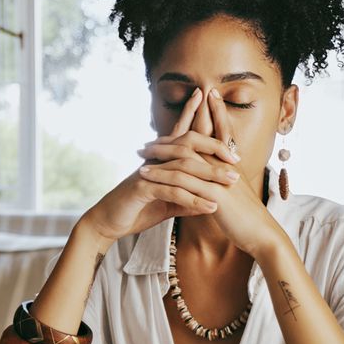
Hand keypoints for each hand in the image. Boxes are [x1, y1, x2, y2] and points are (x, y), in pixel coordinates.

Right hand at [79, 88, 243, 245]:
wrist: (107, 223)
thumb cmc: (135, 211)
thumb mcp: (167, 205)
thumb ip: (186, 200)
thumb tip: (210, 201)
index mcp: (161, 161)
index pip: (183, 136)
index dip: (197, 121)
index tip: (222, 121)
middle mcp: (155, 161)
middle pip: (188, 145)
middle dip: (214, 149)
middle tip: (237, 158)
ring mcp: (148, 173)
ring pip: (184, 168)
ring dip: (210, 175)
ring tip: (231, 182)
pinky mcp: (142, 188)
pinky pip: (173, 191)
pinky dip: (193, 199)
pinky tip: (210, 207)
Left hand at [135, 88, 285, 256]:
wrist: (261, 234)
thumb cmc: (249, 218)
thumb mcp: (237, 195)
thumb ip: (226, 181)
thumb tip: (218, 175)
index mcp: (233, 163)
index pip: (223, 131)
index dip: (216, 112)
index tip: (206, 94)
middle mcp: (226, 165)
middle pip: (199, 138)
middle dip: (174, 133)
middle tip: (150, 138)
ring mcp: (220, 177)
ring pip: (185, 157)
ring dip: (160, 153)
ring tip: (141, 153)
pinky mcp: (213, 194)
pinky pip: (181, 180)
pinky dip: (161, 174)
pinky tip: (144, 174)